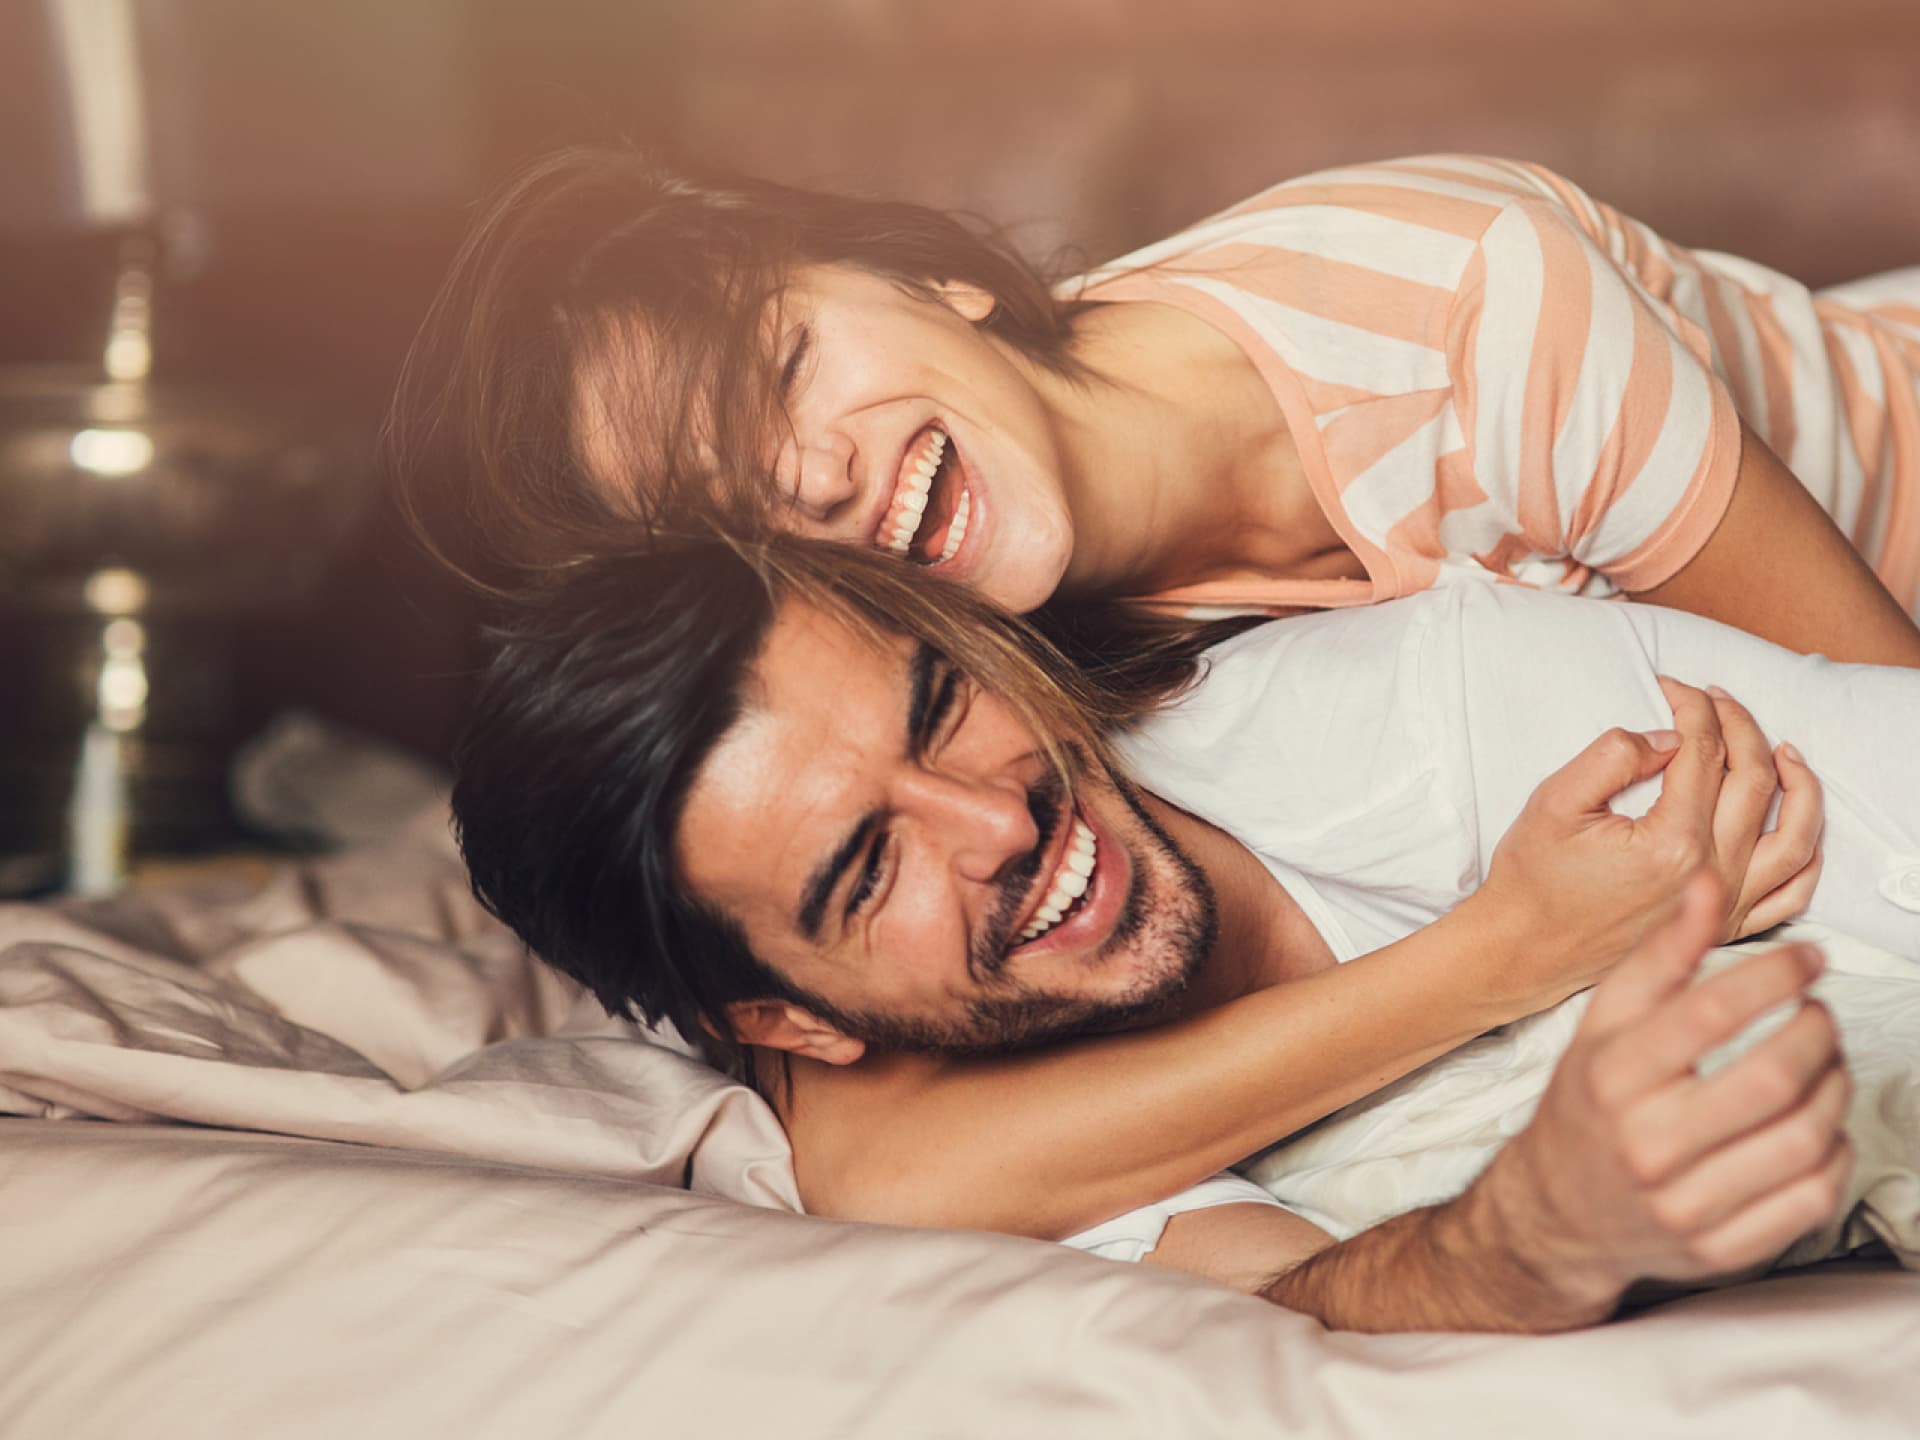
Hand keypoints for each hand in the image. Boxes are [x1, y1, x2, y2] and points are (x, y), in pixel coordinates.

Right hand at [1476, 677, 1820, 1009]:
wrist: (1523, 949)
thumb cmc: (1533, 879)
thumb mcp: (1554, 802)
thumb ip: (1613, 757)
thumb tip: (1668, 738)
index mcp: (1671, 842)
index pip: (1704, 752)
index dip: (1693, 707)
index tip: (1673, 687)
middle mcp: (1711, 875)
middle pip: (1753, 780)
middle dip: (1738, 725)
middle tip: (1713, 699)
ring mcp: (1725, 905)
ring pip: (1794, 834)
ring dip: (1797, 783)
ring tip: (1781, 749)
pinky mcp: (1724, 927)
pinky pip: (1793, 893)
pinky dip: (1808, 854)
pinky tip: (1798, 823)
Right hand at [1478, 872, 1851, 1322]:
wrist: (1556, 1213)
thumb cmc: (1588, 1108)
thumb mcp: (1604, 1023)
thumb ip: (1660, 955)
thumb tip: (1707, 885)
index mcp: (1612, 1078)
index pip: (1710, 1012)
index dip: (1775, 975)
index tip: (1808, 959)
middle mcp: (1646, 1143)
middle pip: (1773, 1078)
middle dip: (1818, 1033)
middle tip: (1819, 1013)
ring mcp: (1687, 1204)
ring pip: (1805, 1138)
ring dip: (1835, 1088)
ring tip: (1823, 1064)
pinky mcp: (1721, 1248)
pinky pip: (1811, 1197)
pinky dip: (1832, 1153)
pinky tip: (1815, 1125)